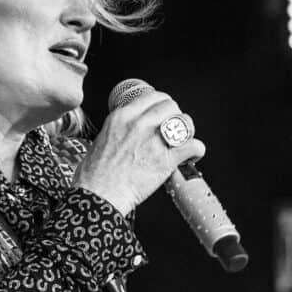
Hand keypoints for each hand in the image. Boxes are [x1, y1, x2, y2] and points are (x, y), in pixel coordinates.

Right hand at [73, 90, 205, 215]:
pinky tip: (191, 156)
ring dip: (187, 131)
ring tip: (183, 142)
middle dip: (175, 116)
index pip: (153, 97)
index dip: (162, 104)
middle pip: (171, 105)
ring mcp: (154, 140)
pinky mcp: (166, 159)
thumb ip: (119, 129)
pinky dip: (197, 150)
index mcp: (122, 116)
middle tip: (173, 129)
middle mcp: (139, 123)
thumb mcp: (101, 139)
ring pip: (184, 122)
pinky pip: (193, 145)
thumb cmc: (95, 175)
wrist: (98, 195)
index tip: (164, 113)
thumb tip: (130, 131)